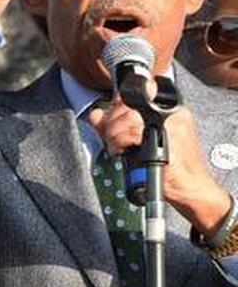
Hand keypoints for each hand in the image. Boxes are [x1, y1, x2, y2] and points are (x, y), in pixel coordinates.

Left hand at [87, 99, 230, 231]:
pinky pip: (133, 131)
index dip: (114, 110)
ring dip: (114, 135)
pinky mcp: (170, 135)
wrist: (191, 189)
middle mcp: (171, 111)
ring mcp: (172, 122)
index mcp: (166, 108)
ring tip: (120, 148)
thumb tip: (96, 115)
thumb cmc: (168, 169)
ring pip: (127, 116)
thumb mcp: (138, 142)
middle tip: (113, 140)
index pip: (131, 96)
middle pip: (126, 104)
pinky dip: (122, 142)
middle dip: (110, 124)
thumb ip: (116, 126)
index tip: (109, 124)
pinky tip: (126, 151)